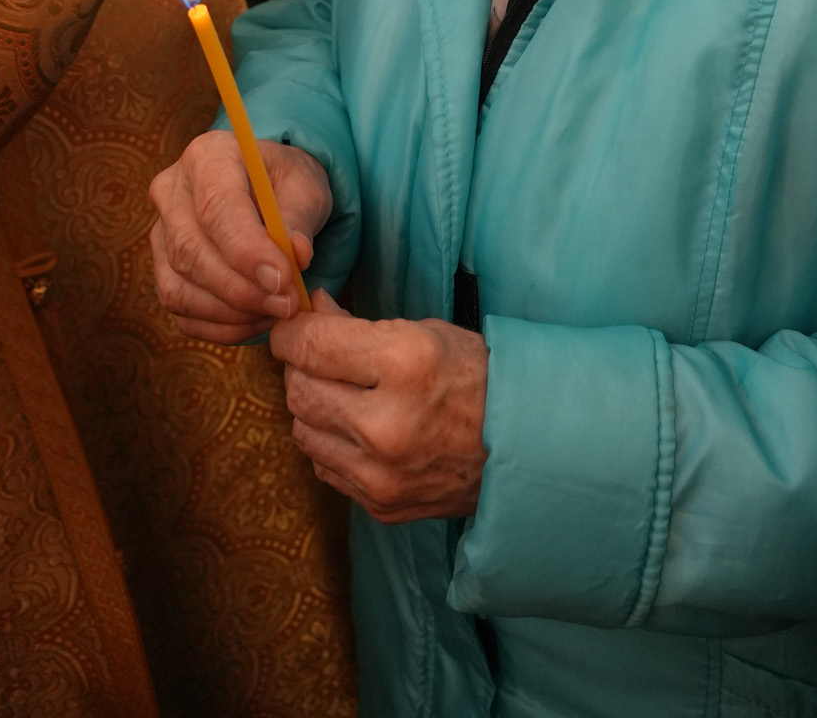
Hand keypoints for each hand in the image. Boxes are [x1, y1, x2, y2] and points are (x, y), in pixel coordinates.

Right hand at [150, 129, 330, 340]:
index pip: (216, 207)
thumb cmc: (285, 183)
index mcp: (208, 156)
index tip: (282, 278)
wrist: (266, 190)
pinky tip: (256, 319)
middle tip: (287, 303)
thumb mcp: (306, 185)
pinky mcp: (162, 269)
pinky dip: (220, 325)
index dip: (246, 250)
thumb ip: (299, 217)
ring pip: (179, 287)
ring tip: (277, 310)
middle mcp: (171, 192)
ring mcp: (160, 233)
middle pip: (191, 251)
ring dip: (231, 311)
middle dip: (241, 288)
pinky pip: (180, 311)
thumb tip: (296, 254)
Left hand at [272, 290, 488, 522]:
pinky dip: (330, 442)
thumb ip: (358, 326)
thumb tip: (310, 312)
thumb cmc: (477, 376)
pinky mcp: (379, 504)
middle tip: (316, 355)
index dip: (291, 332)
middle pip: (299, 391)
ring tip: (340, 391)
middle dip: (299, 367)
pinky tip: (356, 426)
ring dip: (311, 406)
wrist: (525, 446)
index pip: (311, 345)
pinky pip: (325, 465)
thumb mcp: (425, 332)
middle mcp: (386, 423)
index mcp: (404, 364)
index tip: (292, 327)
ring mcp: (380, 474)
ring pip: (303, 431)